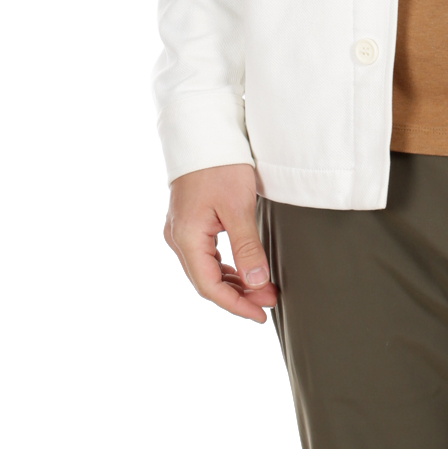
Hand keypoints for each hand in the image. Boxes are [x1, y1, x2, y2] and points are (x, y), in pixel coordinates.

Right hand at [163, 163, 278, 323]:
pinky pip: (205, 256)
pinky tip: (244, 272)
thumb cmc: (221, 165)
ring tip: (262, 289)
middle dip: (239, 296)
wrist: (204, 133)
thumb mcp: (239, 207)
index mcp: (186, 238)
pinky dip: (225, 268)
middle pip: (206, 281)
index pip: (210, 286)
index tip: (261, 314)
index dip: (236, 305)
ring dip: (234, 283)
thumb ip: (247, 247)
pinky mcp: (189, 223)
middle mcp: (177, 238)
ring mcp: (180, 230)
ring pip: (206, 270)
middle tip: (270, 301)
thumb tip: (257, 282)